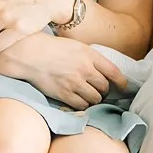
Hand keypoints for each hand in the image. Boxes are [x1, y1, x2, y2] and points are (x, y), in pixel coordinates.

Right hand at [0, 33, 126, 110]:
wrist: (30, 54)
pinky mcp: (64, 93)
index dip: (121, 83)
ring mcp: (75, 82)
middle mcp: (85, 69)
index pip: (114, 72)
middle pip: (105, 87)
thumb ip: (89, 58)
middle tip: (99, 92)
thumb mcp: (75, 46)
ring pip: (95, 98)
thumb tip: (101, 72)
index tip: (123, 87)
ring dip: (94, 100)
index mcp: (90, 54)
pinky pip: (82, 105)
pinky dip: (83, 105)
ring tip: (88, 97)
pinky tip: (78, 101)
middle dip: (104, 92)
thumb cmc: (51, 48)